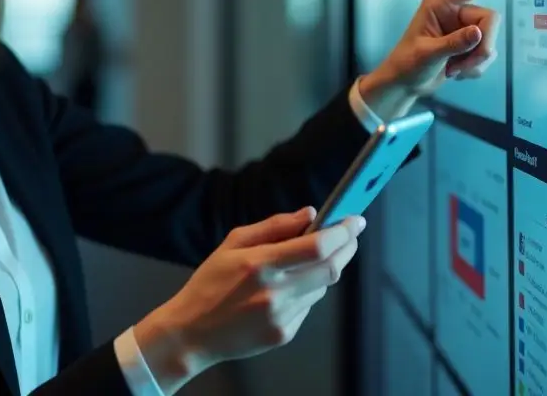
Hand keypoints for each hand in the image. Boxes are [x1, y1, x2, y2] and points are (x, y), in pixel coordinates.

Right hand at [133, 207, 362, 393]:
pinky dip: (308, 291)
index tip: (355, 220)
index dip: (342, 231)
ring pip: (322, 287)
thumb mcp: (232, 243)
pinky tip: (289, 286)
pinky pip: (308, 306)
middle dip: (347, 247)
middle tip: (350, 234)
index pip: (317, 246)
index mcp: (260, 264)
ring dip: (326, 268)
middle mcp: (274, 292)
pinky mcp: (284, 333)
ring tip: (312, 258)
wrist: (191, 332)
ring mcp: (281, 316)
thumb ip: (274, 226)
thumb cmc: (210, 283)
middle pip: (330, 268)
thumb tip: (310, 213)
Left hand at [361, 0, 528, 116]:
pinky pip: (487, 52)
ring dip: (475, 61)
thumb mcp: (428, 55)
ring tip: (453, 70)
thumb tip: (478, 32)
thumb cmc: (408, 64)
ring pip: (491, 40)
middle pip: (491, 21)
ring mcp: (464, 26)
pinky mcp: (469, 41)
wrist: (405, 83)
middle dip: (481, 49)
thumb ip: (454, 43)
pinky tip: (456, 71)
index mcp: (442, 2)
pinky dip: (475, 67)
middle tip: (461, 67)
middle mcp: (456, 9)